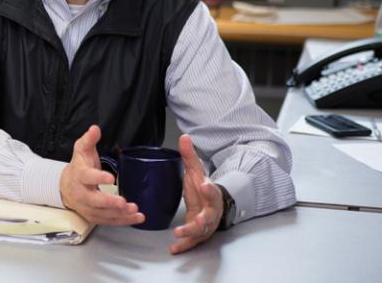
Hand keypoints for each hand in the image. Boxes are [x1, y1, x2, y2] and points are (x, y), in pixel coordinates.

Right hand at [59, 125, 143, 225]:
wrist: (65, 186)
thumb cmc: (78, 167)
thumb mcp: (81, 150)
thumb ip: (89, 139)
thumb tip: (95, 129)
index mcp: (79, 176)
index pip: (87, 177)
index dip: (98, 177)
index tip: (111, 177)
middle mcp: (82, 194)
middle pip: (95, 201)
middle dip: (110, 202)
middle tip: (123, 202)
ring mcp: (87, 208)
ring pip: (103, 214)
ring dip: (119, 214)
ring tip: (135, 210)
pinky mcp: (94, 217)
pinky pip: (109, 221)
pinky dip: (123, 221)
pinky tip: (137, 217)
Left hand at [170, 134, 223, 254]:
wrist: (212, 207)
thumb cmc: (202, 189)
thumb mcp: (196, 172)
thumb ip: (189, 156)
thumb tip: (184, 137)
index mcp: (211, 196)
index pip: (212, 192)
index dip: (209, 190)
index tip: (204, 185)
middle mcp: (210, 212)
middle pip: (210, 216)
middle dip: (205, 218)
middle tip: (199, 219)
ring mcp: (205, 225)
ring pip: (201, 232)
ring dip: (191, 233)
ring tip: (179, 233)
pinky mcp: (198, 235)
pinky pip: (192, 242)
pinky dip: (184, 246)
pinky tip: (174, 249)